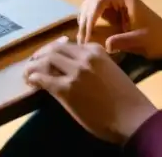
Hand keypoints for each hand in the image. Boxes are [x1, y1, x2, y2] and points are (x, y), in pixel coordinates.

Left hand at [24, 38, 157, 143]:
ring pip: (46, 60)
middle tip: (33, 62)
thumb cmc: (126, 98)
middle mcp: (84, 56)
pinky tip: (31, 81)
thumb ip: (95, 65)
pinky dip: (34, 77)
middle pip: (54, 49)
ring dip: (33, 65)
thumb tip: (77, 68)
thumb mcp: (110, 71)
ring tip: (28, 73)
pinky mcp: (66, 89)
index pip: (68, 45)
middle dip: (41, 54)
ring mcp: (75, 72)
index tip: (49, 57)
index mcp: (96, 50)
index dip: (55, 50)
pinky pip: (43, 78)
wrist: (133, 116)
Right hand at [77, 0, 161, 59]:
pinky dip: (88, 23)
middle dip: (85, 20)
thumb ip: (124, 41)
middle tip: (81, 41)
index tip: (86, 37)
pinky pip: (94, 13)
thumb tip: (106, 45)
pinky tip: (86, 36)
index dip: (90, 18)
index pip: (99, 1)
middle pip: (91, 2)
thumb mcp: (141, 41)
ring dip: (84, 21)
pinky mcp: (112, 10)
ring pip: (89, 6)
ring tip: (82, 40)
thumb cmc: (158, 38)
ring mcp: (114, 1)